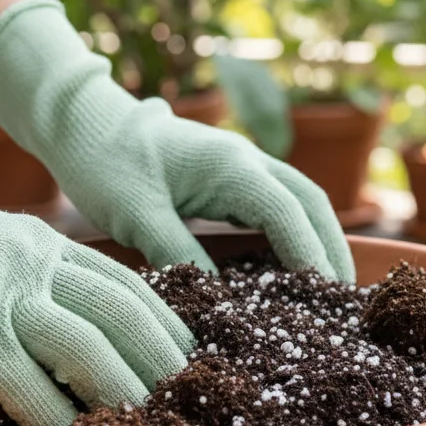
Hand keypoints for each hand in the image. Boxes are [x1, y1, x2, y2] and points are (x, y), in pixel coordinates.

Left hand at [0, 0, 355, 281]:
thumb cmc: (104, 164)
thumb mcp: (136, 216)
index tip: (324, 297)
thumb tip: (219, 303)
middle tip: (342, 301)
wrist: (83, 123)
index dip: (312, 255)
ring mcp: (243, 165)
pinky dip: (296, 234)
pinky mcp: (231, 176)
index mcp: (231, 165)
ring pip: (301, 202)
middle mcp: (248, 160)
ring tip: (327, 291)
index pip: (289, 213)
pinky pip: (279, 204)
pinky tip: (291, 269)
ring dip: (320, 240)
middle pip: (312, 203)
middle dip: (333, 249)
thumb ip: (180, 255)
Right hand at [0, 93, 191, 425]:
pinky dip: (57, 420)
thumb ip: (34, 273)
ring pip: (86, 350)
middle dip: (162, 361)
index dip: (165, 322)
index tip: (191, 354)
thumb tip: (74, 319)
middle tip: (187, 399)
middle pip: (122, 314)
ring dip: (123, 395)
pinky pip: (25, 387)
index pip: (125, 283)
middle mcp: (32, 267)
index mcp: (43, 245)